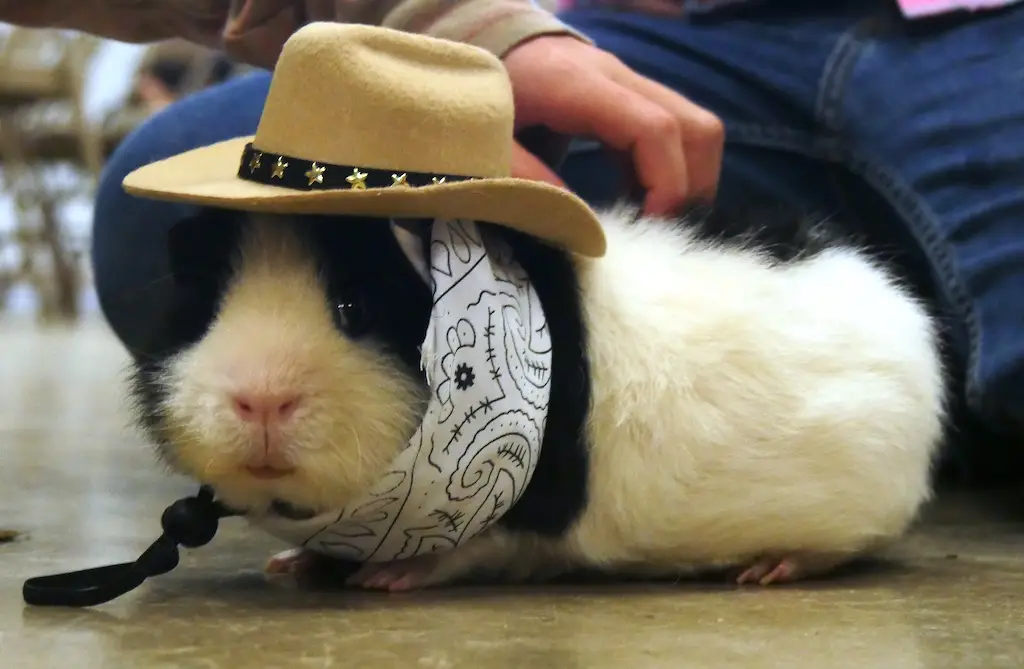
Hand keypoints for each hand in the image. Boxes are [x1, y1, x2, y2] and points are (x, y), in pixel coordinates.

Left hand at [502, 35, 723, 216]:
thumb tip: (575, 222)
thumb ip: (523, 176)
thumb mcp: (487, 137)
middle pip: (694, 127)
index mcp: (580, 85)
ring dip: (686, 180)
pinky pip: (673, 132)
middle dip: (690, 187)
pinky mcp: (630, 95)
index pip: (655, 129)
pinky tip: (637, 199)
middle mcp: (617, 77)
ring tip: (650, 219)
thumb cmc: (482, 91)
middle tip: (659, 230)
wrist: (483, 41)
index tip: (648, 225)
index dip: (665, 183)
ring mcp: (629, 83)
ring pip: (694, 128)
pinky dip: (667, 170)